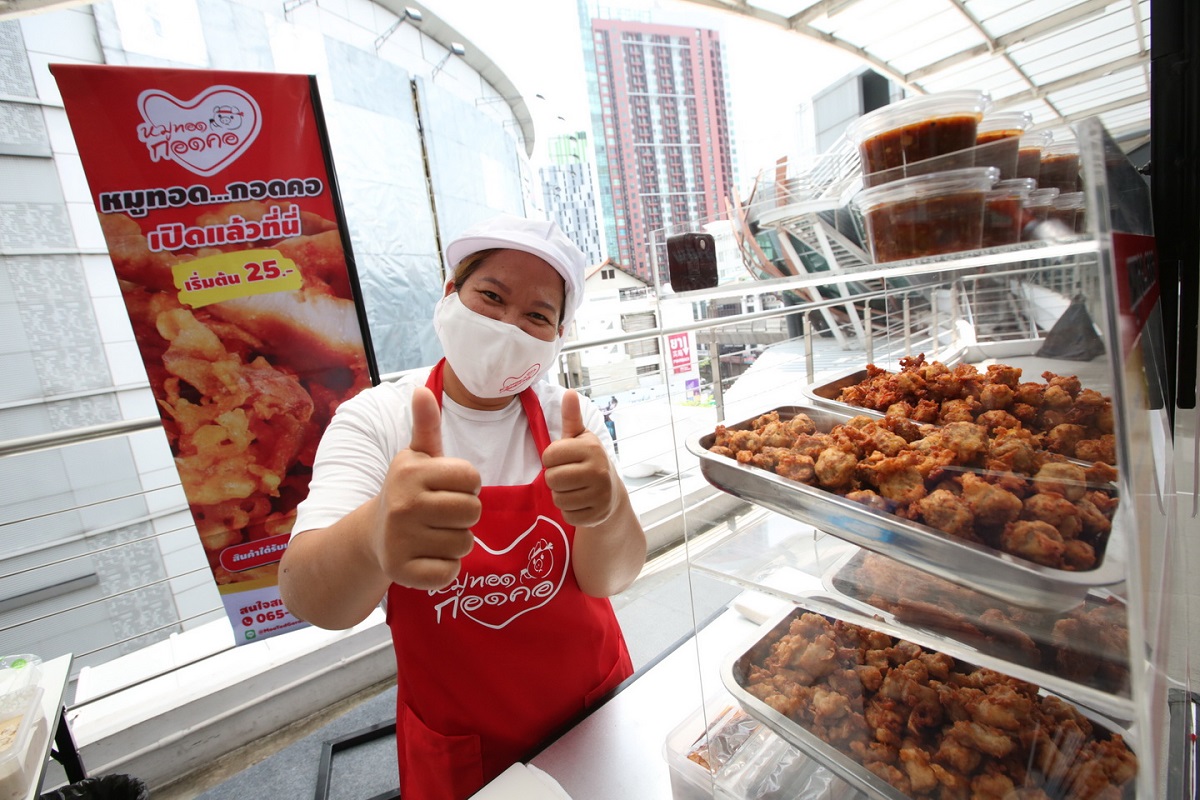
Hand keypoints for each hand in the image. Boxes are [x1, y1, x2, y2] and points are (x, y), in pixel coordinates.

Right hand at [373, 387, 479, 589]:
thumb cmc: (407, 491)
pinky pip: (450, 571)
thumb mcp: (416, 457)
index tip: (447, 488)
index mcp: (411, 471)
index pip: (472, 478)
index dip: (467, 484)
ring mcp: (401, 540)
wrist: (372, 535)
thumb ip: (426, 425)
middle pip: (472, 510)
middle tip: (443, 514)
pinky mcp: (402, 572)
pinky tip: (429, 556)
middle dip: (465, 514)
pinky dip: (446, 567)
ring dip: (456, 541)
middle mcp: (404, 504)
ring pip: (464, 542)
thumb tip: (421, 390)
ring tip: (434, 533)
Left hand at [543, 390, 617, 527]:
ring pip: (558, 499)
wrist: (612, 493)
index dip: (550, 459)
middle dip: (554, 478)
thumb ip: (571, 418)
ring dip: (561, 495)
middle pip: (552, 478)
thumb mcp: (580, 438)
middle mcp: (599, 470)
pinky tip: (580, 502)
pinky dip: (570, 511)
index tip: (562, 460)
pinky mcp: (598, 515)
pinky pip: (567, 515)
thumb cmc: (589, 461)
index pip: (549, 456)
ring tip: (574, 489)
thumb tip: (569, 392)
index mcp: (591, 448)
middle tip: (567, 476)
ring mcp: (600, 495)